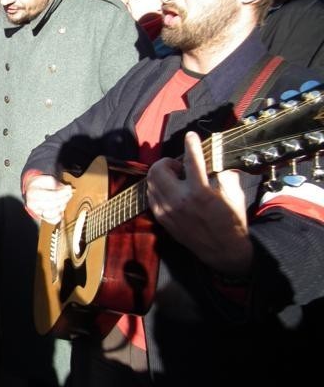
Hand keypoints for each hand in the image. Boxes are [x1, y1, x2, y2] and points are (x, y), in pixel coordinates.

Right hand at [24, 174, 72, 223]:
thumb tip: (68, 189)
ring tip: (63, 199)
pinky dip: (59, 215)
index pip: (51, 195)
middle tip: (69, 193)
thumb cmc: (41, 184)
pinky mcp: (42, 218)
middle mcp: (33, 205)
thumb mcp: (47, 179)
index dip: (62, 193)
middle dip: (64, 199)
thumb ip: (57, 184)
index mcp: (33, 194)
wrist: (33, 189)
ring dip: (62, 206)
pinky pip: (54, 221)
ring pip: (54, 214)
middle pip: (53, 205)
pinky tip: (60, 207)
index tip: (69, 189)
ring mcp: (37, 213)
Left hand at [146, 132, 251, 274]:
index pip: (191, 160)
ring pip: (151, 181)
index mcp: (201, 192)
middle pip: (158, 169)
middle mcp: (180, 200)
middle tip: (179, 167)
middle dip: (167, 162)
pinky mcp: (162, 218)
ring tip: (176, 179)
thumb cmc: (232, 220)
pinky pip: (151, 196)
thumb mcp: (235, 194)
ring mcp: (168, 210)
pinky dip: (157, 188)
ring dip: (161, 174)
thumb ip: (225, 174)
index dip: (190, 144)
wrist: (224, 250)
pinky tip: (170, 190)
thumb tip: (218, 160)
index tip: (191, 136)